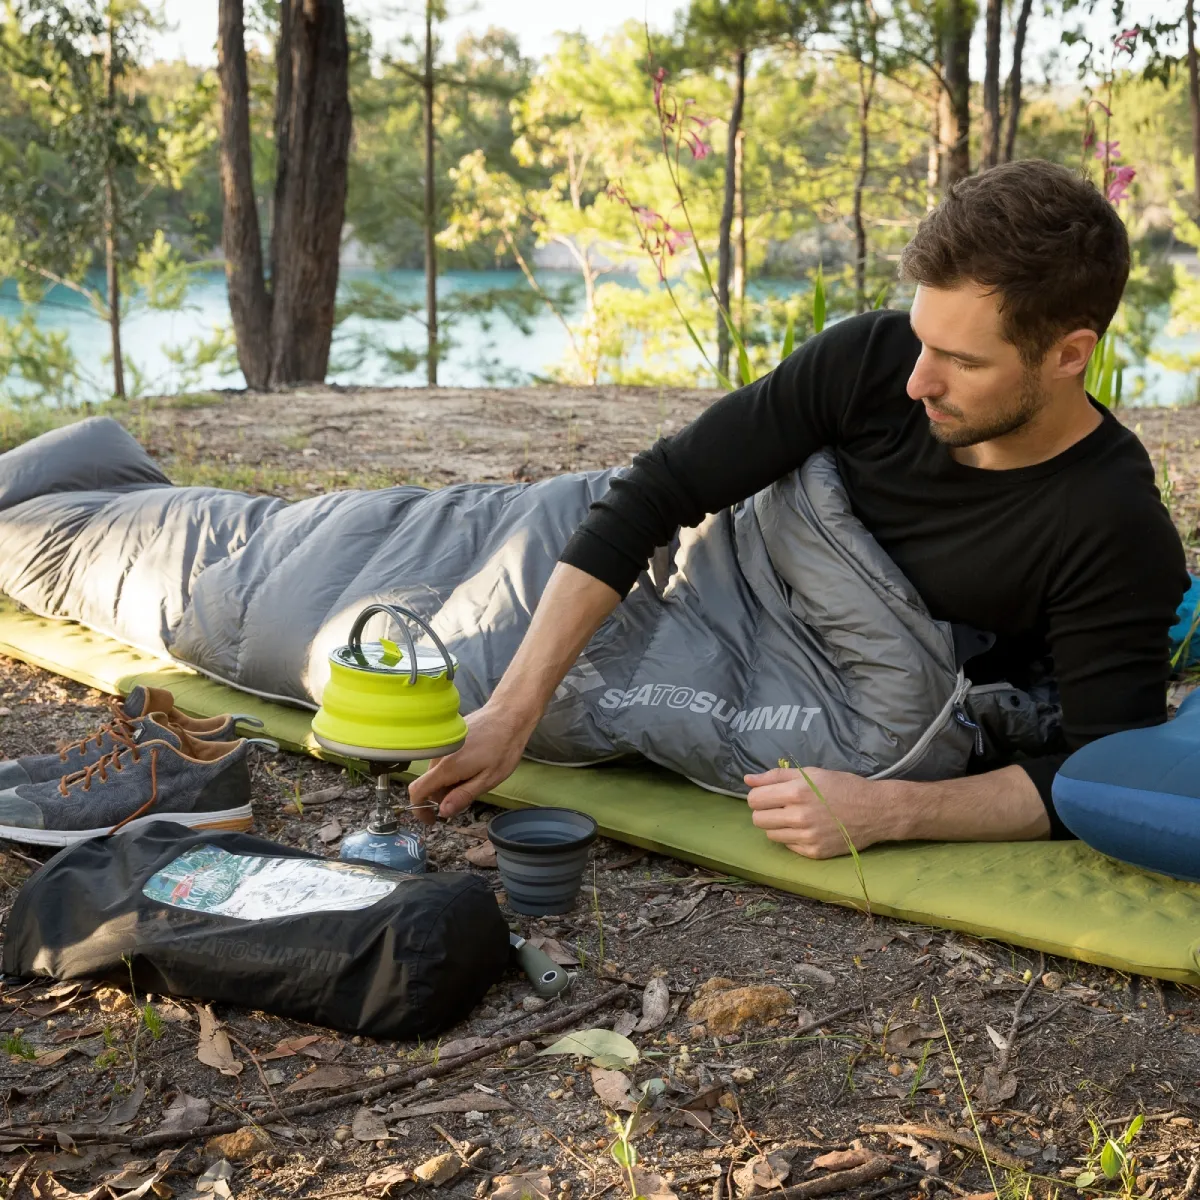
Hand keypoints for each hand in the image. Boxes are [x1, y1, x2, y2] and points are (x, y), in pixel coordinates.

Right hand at [408, 702, 533, 823]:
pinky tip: (472, 766)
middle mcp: (440, 755)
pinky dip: (452, 770)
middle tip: (465, 799)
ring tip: (474, 779)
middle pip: (428, 784)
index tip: (432, 819)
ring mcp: (443, 745)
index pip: (417, 791)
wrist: (508, 715)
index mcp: (447, 767)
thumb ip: (463, 796)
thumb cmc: (503, 748)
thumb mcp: (488, 779)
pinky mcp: (448, 739)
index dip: (419, 810)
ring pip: (436, 773)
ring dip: (447, 784)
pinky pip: (443, 761)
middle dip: (441, 798)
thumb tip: (443, 812)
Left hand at [743, 766, 894, 858]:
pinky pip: (787, 846)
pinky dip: (792, 837)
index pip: (754, 800)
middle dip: (764, 811)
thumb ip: (776, 776)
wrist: (875, 810)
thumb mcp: (811, 773)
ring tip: (794, 817)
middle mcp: (799, 817)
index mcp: (796, 793)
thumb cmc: (842, 786)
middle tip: (780, 806)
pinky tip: (807, 828)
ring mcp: (807, 837)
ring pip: (770, 834)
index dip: (758, 796)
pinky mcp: (814, 852)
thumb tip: (748, 779)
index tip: (769, 795)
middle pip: (757, 819)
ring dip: (776, 825)